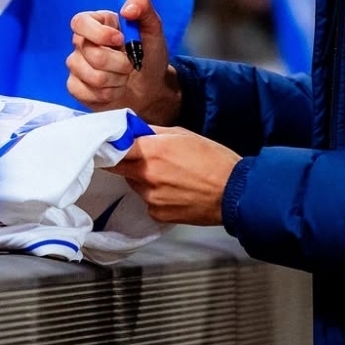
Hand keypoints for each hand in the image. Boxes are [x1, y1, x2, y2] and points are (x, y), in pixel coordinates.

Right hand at [67, 0, 180, 122]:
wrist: (151, 86)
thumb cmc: (149, 55)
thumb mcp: (153, 27)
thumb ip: (143, 6)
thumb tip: (127, 9)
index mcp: (97, 23)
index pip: (80, 22)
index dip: (99, 33)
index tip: (121, 40)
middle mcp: (82, 43)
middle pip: (92, 54)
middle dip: (121, 63)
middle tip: (132, 64)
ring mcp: (77, 66)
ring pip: (94, 77)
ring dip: (118, 79)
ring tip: (125, 76)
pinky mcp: (76, 87)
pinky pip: (88, 93)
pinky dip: (110, 94)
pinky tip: (116, 89)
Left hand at [111, 126, 240, 224]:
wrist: (234, 193)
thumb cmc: (214, 159)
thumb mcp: (184, 134)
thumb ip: (154, 133)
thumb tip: (134, 130)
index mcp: (151, 151)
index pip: (114, 149)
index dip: (111, 146)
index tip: (110, 144)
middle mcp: (146, 175)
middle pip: (119, 168)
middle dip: (125, 162)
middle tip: (141, 158)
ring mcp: (150, 197)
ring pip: (135, 185)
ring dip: (143, 179)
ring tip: (169, 176)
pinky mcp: (157, 214)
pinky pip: (148, 201)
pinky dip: (156, 196)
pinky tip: (175, 191)